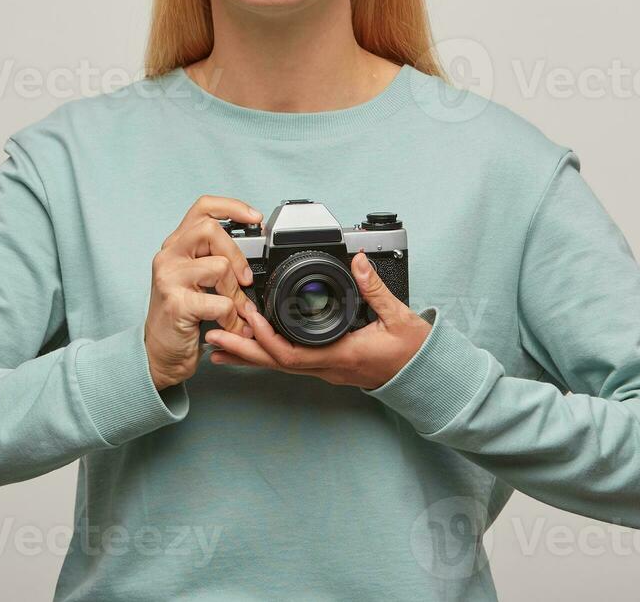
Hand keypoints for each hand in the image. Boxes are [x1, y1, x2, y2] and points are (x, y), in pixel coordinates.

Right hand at [143, 195, 261, 391]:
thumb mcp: (196, 281)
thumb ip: (214, 260)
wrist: (159, 354)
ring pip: (219, 266)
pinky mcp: (176, 304)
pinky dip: (232, 318)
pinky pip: (219, 302)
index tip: (255, 218)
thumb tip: (252, 255)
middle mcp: (168, 256)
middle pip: (211, 231)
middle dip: (237, 255)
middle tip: (245, 279)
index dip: (232, 207)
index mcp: (176, 246)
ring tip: (237, 312)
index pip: (202, 208)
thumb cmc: (181, 317)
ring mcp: (169, 279)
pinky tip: (231, 328)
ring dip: (236, 294)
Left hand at [204, 251, 430, 389]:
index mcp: (341, 355)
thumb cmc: (413, 352)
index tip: (248, 319)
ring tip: (220, 344)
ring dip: (249, 354)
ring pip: (279, 365)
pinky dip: (266, 353)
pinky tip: (252, 346)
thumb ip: (376, 288)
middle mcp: (328, 367)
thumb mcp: (399, 317)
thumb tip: (359, 261)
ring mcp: (327, 369)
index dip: (266, 339)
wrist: (426, 377)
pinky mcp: (328, 364)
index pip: (293, 356)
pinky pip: (289, 362)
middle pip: (275, 364)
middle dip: (242, 351)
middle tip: (213, 338)